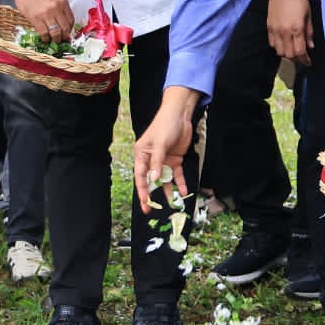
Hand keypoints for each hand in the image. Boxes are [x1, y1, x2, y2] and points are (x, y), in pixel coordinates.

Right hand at [12, 0, 74, 39]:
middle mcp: (56, 8)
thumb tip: (62, 21)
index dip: (70, 29)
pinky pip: (43, 32)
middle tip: (63, 40)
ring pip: (55, 32)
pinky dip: (45, 38)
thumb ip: (60, 7)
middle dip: (65, 36)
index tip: (68, 32)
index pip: (71, 19)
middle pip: (65, 28)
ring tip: (54, 41)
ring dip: (56, 39)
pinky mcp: (36, 18)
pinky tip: (45, 39)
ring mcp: (46, 14)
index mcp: (62, 2)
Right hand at [133, 92, 199, 211]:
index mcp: (141, 154)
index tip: (145, 202)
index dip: (142, 190)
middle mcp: (151, 159)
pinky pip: (177, 174)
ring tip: (172, 205)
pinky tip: (184, 192)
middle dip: (151, 195)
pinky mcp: (175, 160)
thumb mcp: (159, 144)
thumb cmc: (165, 125)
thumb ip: (157, 162)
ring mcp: (163, 160)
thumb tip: (154, 179)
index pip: (140, 175)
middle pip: (150, 180)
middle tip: (150, 210)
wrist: (180, 115)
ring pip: (164, 180)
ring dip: (168, 191)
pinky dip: (180, 183)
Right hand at [267, 0, 313, 64]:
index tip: (308, 62)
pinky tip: (284, 44)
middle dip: (297, 60)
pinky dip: (279, 48)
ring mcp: (275, 30)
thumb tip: (311, 46)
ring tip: (293, 52)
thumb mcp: (308, 14)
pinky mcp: (269, 28)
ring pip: (280, 52)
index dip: (304, 60)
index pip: (300, 51)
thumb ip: (309, 32)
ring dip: (287, 54)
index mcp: (296, 28)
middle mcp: (285, 32)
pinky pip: (272, 44)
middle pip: (289, 55)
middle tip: (302, 59)